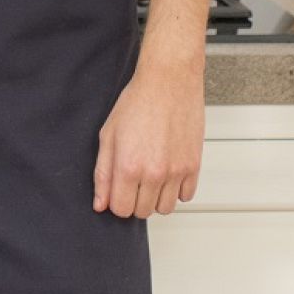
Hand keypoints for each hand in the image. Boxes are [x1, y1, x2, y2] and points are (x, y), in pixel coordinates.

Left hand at [91, 61, 204, 218]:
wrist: (168, 81)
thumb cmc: (137, 102)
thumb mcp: (108, 135)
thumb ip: (102, 173)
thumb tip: (100, 204)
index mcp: (128, 166)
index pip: (121, 210)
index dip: (116, 200)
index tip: (118, 188)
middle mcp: (154, 173)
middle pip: (143, 212)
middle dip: (134, 199)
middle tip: (133, 177)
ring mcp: (176, 172)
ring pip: (165, 208)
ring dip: (156, 197)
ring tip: (150, 174)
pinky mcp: (194, 166)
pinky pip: (186, 196)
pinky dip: (176, 189)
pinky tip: (167, 170)